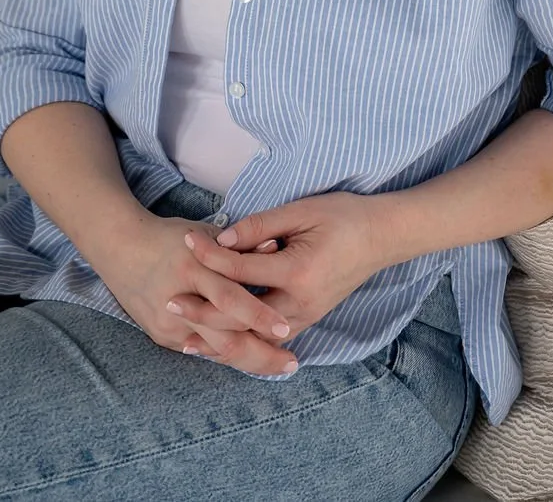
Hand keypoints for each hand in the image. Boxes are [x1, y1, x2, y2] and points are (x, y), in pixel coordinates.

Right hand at [94, 212, 297, 374]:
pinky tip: (250, 359)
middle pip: (224, 338)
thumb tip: (276, 246)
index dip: (258, 316)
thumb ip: (239, 244)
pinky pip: (201, 351)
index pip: (230, 300)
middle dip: (261, 353)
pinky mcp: (161, 337)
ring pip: (214, 352)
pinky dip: (226, 355)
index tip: (285, 329)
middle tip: (292, 362)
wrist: (120, 248)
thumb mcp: (204, 232)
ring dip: (248, 361)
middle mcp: (179, 301)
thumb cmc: (169, 237)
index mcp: (192, 269)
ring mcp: (167, 325)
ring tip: (278, 365)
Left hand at [172, 190, 392, 360]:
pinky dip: (242, 340)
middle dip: (204, 312)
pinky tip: (220, 340)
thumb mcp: (302, 211)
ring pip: (254, 337)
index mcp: (298, 271)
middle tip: (169, 303)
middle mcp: (300, 303)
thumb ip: (260, 226)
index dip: (210, 256)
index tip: (185, 243)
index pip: (241, 270)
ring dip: (219, 337)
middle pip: (242, 317)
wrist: (382, 237)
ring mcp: (306, 316)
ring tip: (184, 336)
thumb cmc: (344, 217)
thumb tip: (222, 238)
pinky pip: (268, 338)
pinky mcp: (308, 319)